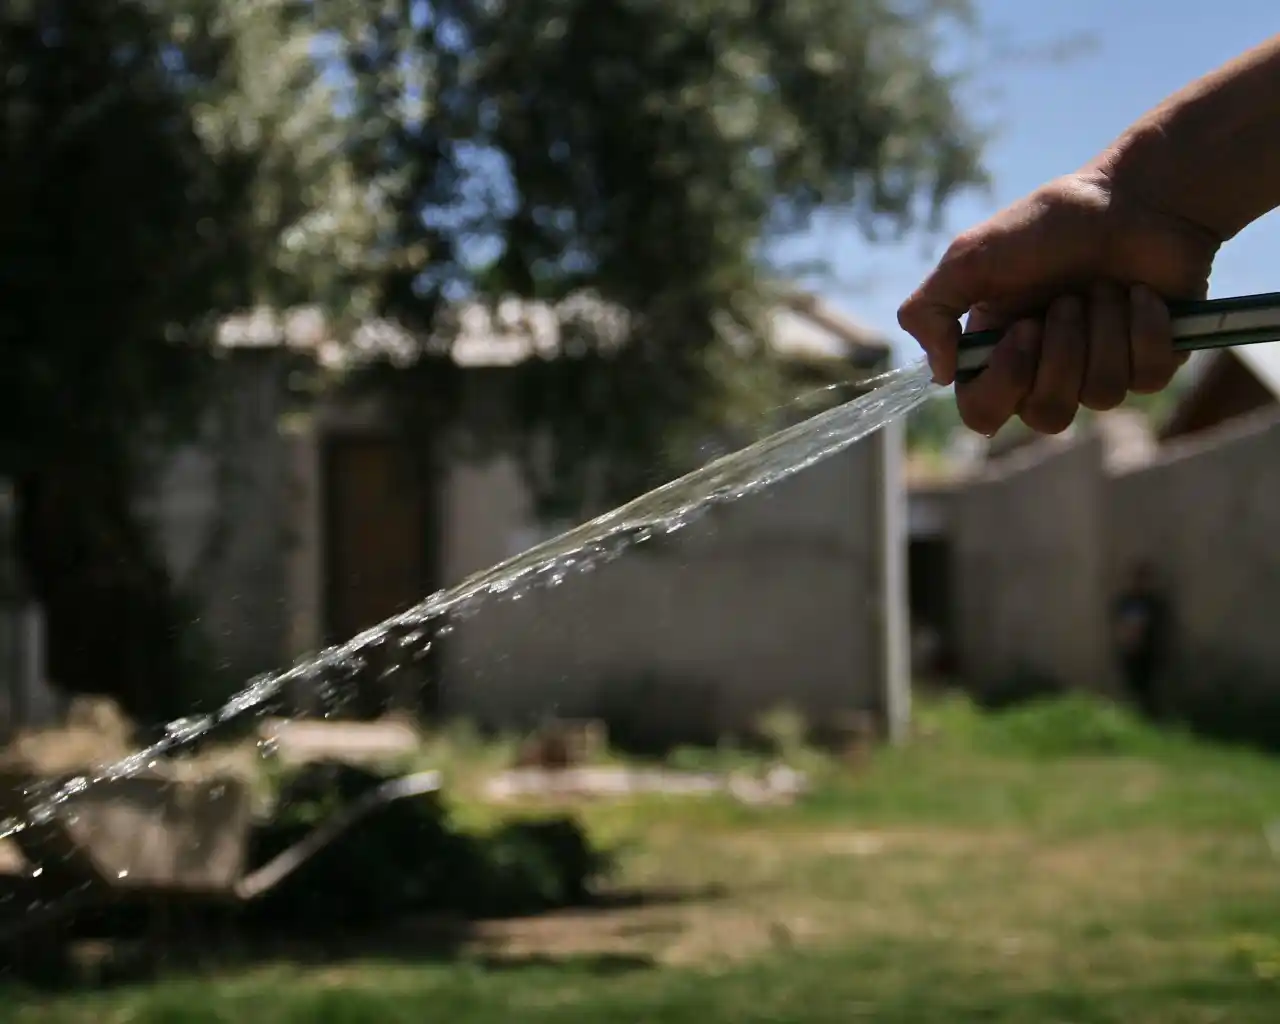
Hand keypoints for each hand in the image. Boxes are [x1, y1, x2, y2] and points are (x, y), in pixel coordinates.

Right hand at [897, 170, 1220, 435]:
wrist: (1131, 197)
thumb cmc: (1047, 226)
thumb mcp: (968, 258)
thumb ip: (928, 312)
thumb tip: (941, 373)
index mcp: (998, 355)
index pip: (983, 413)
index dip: (1005, 384)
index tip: (1023, 329)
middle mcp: (1046, 373)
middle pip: (1047, 415)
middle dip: (1063, 352)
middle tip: (1068, 298)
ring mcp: (1101, 373)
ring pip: (1102, 396)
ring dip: (1104, 329)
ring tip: (1105, 286)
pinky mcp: (1152, 364)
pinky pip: (1147, 378)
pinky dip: (1144, 326)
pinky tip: (1141, 293)